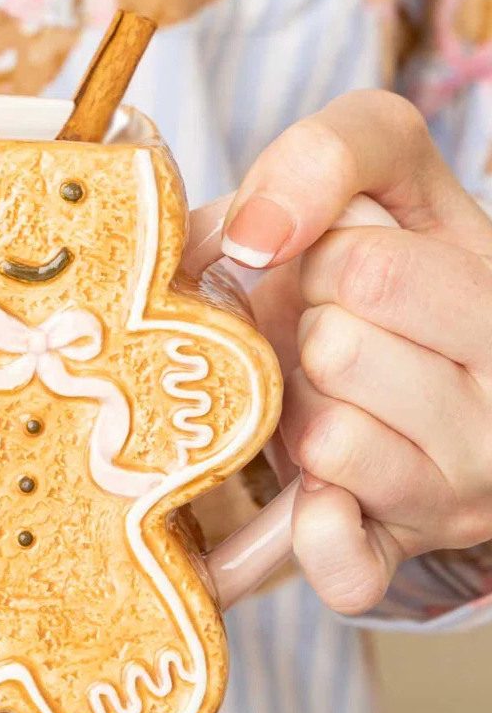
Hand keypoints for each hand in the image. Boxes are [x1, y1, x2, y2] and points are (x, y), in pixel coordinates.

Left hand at [186, 90, 491, 614]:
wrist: (457, 376)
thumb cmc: (406, 267)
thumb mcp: (396, 176)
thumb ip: (332, 155)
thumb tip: (250, 234)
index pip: (363, 266)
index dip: (314, 256)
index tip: (331, 266)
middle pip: (335, 351)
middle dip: (303, 327)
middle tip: (327, 330)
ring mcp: (461, 491)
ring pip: (324, 441)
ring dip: (296, 410)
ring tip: (329, 392)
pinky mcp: (404, 553)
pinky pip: (340, 557)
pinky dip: (314, 526)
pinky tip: (321, 489)